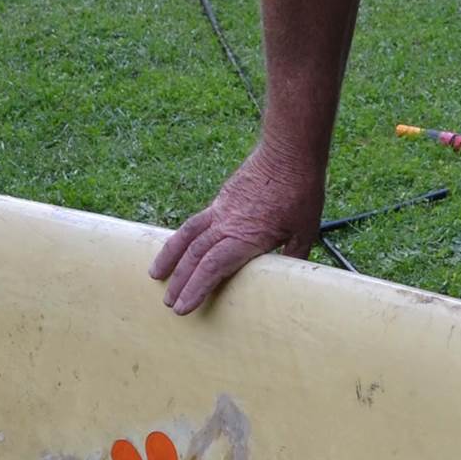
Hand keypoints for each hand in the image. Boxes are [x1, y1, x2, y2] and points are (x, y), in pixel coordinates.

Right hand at [150, 144, 325, 314]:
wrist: (288, 152)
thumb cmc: (300, 192)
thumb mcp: (304, 231)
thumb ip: (292, 257)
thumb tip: (289, 279)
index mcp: (247, 236)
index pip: (213, 267)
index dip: (196, 289)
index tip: (183, 307)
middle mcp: (227, 224)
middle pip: (194, 256)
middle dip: (179, 282)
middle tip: (169, 303)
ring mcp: (220, 210)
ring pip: (187, 235)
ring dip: (169, 257)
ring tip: (155, 274)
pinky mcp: (220, 200)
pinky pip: (195, 222)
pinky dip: (182, 237)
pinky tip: (178, 248)